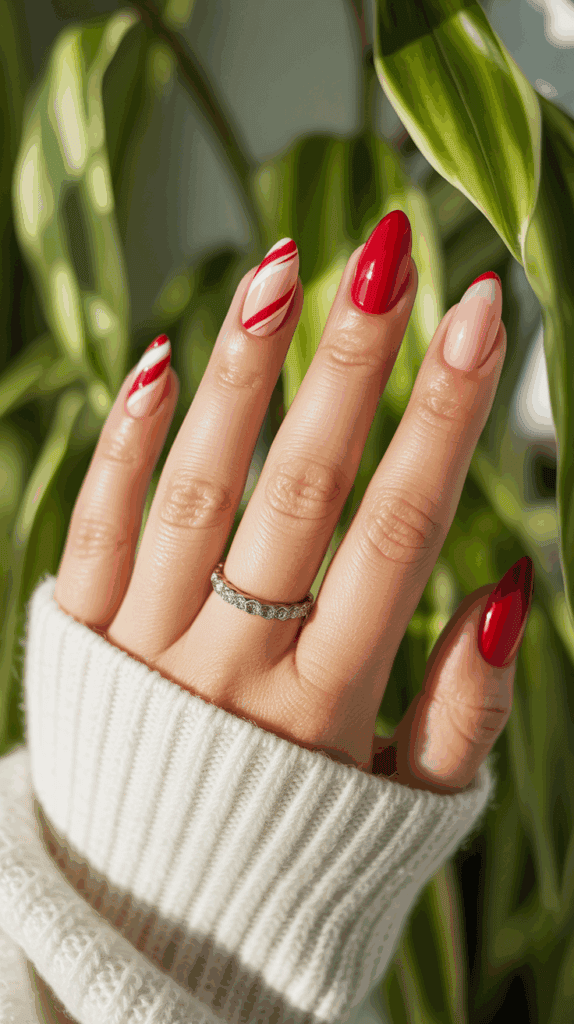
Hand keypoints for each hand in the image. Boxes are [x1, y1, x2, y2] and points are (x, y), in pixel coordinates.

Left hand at [54, 214, 532, 794]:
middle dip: (352, 364)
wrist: (151, 919)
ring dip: (238, 374)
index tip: (482, 311)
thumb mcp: (409, 810)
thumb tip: (515, 589)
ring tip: (283, 266)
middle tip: (389, 251)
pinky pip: (95, 526)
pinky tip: (159, 357)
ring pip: (195, 488)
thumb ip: (468, 710)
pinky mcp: (76, 639)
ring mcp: (142, 648)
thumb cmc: (297, 850)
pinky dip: (125, 441)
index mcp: (328, 704)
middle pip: (300, 491)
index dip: (446, 416)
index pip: (401, 531)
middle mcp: (232, 665)